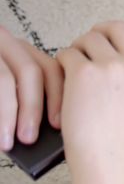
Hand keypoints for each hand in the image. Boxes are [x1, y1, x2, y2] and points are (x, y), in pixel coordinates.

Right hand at [0, 26, 62, 150]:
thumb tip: (45, 127)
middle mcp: (2, 40)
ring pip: (5, 79)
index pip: (49, 67)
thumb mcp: (8, 84)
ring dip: (8, 114)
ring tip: (6, 142)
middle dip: (32, 108)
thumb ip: (22, 95)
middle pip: (30, 71)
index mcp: (18, 48)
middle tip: (29, 138)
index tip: (58, 124)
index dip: (56, 97)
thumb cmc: (1, 89)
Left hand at [55, 20, 123, 178]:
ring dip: (81, 48)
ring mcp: (112, 68)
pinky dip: (65, 63)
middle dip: (103, 33)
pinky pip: (70, 52)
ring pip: (90, 37)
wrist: (110, 164)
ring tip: (79, 67)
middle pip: (119, 27)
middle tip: (92, 48)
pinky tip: (68, 80)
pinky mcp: (84, 73)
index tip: (121, 35)